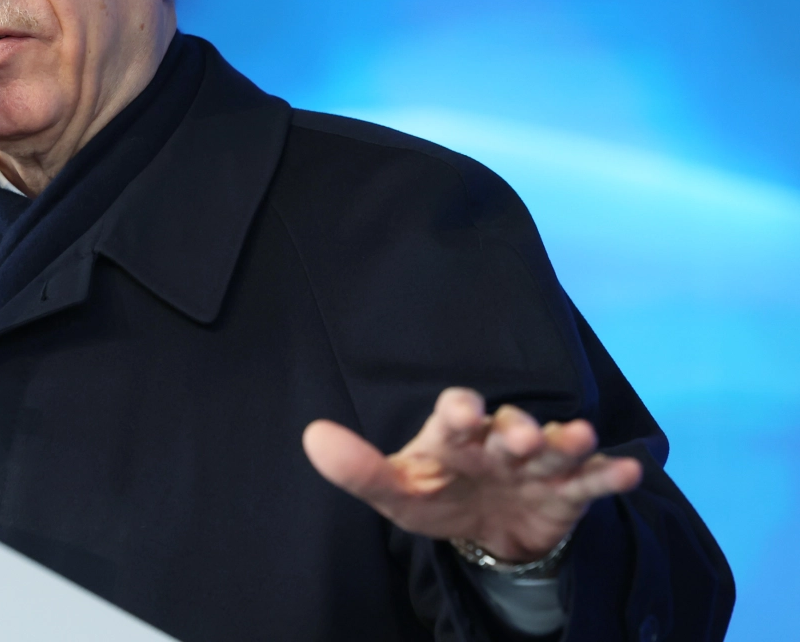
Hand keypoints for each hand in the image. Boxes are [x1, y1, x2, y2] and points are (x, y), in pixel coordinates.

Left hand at [302, 387, 642, 562]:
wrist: (485, 530)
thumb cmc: (437, 495)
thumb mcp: (396, 492)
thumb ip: (357, 470)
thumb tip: (311, 437)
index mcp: (453, 436)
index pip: (456, 414)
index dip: (459, 410)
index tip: (463, 410)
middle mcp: (498, 441)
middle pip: (510, 428)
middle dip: (516, 430)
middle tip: (519, 438)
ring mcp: (537, 465)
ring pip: (554, 449)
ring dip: (567, 442)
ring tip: (578, 438)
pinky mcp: (569, 492)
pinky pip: (591, 481)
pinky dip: (609, 476)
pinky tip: (629, 471)